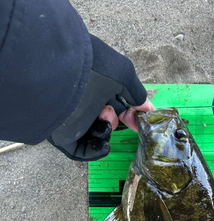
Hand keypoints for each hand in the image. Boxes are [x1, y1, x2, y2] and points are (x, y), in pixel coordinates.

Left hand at [48, 34, 153, 161]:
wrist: (59, 77)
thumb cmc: (91, 69)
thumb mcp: (123, 74)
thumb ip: (136, 92)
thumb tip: (147, 108)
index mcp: (96, 86)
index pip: (116, 103)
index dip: (131, 112)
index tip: (141, 119)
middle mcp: (84, 102)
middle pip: (108, 120)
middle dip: (118, 120)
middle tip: (124, 118)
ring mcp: (73, 120)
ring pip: (96, 135)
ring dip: (106, 130)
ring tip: (103, 118)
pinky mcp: (63, 136)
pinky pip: (81, 151)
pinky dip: (95, 150)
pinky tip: (103, 143)